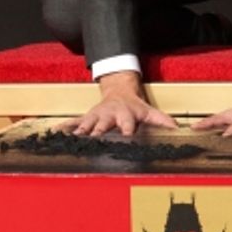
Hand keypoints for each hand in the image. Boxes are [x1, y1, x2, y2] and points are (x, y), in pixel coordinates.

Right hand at [59, 71, 177, 135]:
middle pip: (103, 125)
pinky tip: (53, 131)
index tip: (126, 136)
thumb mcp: (149, 112)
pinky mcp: (86, 118)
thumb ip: (162, 120)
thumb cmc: (135, 107)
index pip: (127, 124)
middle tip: (94, 139)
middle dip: (99, 131)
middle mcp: (109, 116)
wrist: (119, 92)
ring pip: (86, 124)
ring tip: (72, 138)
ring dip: (79, 130)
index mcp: (125, 115)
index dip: (126, 129)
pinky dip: (63, 127)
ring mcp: (96, 116)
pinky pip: (72, 122)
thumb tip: (177, 128)